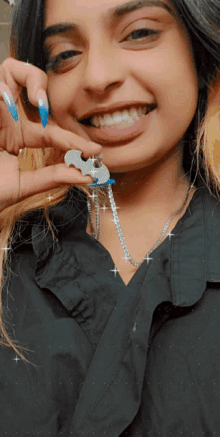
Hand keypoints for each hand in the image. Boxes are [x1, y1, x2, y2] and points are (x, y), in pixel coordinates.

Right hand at [0, 57, 101, 211]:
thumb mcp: (22, 186)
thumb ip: (51, 178)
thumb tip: (86, 177)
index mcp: (18, 137)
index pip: (52, 132)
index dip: (73, 140)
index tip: (94, 151)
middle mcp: (8, 119)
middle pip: (29, 82)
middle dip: (41, 83)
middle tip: (46, 105)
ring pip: (10, 70)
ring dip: (26, 78)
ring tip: (34, 101)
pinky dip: (3, 87)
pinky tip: (8, 103)